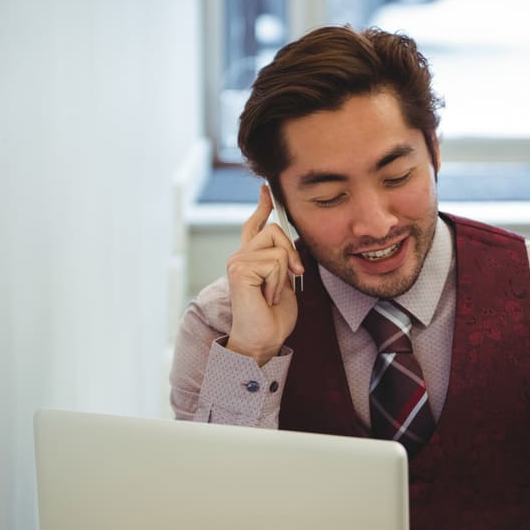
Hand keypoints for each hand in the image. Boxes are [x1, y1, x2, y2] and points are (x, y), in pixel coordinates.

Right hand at [224, 185, 304, 364]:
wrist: (263, 340)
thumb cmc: (273, 318)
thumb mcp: (284, 282)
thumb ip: (284, 260)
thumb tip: (290, 246)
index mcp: (251, 258)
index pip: (255, 225)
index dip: (262, 206)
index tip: (267, 189)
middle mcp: (240, 256)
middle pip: (275, 230)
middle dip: (292, 254)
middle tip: (292, 278)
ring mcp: (237, 262)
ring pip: (278, 248)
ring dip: (284, 275)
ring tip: (273, 294)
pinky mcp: (239, 269)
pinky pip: (275, 262)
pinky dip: (278, 283)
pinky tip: (267, 297)